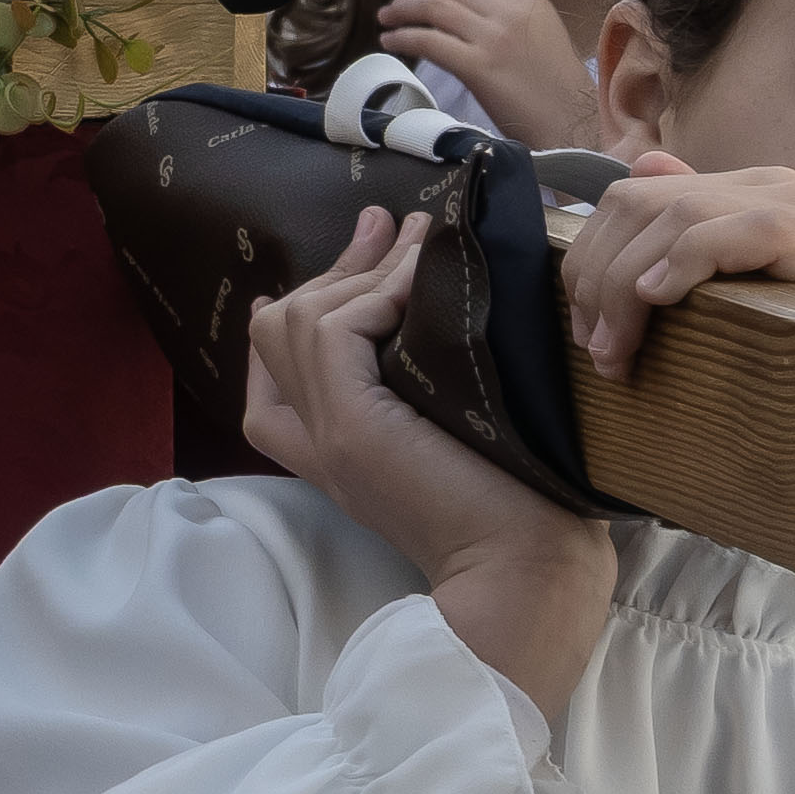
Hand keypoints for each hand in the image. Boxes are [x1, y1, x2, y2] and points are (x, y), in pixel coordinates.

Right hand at [241, 208, 615, 717]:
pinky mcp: (352, 425)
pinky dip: (376, 288)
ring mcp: (325, 432)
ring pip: (296, 318)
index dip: (301, 306)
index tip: (362, 263)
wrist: (524, 568)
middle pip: (276, 330)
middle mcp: (312, 440)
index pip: (270, 368)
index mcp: (329, 451)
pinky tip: (422, 275)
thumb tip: (439, 309)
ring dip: (361, 267)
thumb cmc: (519, 508)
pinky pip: (335, 328)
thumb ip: (431, 390)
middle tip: (389, 226)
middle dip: (333, 268)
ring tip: (417, 235)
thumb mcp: (459, 436)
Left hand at [381, 0, 600, 148]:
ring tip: (386, 19)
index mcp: (528, 0)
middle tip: (395, 5)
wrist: (574, 123)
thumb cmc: (556, 88)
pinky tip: (391, 42)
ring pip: (434, 10)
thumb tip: (459, 10)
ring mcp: (494, 38)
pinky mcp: (478, 66)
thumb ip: (506, 18)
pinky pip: (428, 42)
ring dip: (402, 11)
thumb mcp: (539, 36)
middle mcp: (511, 12)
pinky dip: (403, 38)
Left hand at [560, 154, 794, 383]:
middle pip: (652, 204)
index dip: (594, 257)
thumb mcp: (732, 300)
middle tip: (597, 349)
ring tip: (619, 349)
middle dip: (602, 277)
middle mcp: (790, 188)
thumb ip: (689, 233)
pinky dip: (691, 260)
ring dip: (630, 285)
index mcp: (757, 192)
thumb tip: (644, 163)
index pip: (643, 196)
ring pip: (686, 214)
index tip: (584, 327)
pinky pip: (753, 228)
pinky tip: (660, 300)